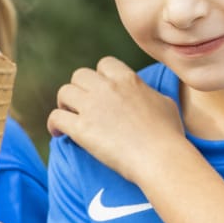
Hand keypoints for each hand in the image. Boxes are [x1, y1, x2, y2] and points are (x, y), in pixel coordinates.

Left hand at [48, 56, 184, 187]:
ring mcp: (92, 106)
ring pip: (64, 92)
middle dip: (79, 89)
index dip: (100, 77)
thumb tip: (145, 94)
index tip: (101, 91)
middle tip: (81, 105)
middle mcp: (107, 88)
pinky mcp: (81, 128)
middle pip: (80, 75)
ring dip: (64, 104)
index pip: (105, 64)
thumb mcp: (165, 104)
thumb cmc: (169, 135)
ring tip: (69, 117)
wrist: (160, 158)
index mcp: (127, 79)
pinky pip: (56, 117)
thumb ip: (149, 94)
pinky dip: (54, 124)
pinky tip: (58, 133)